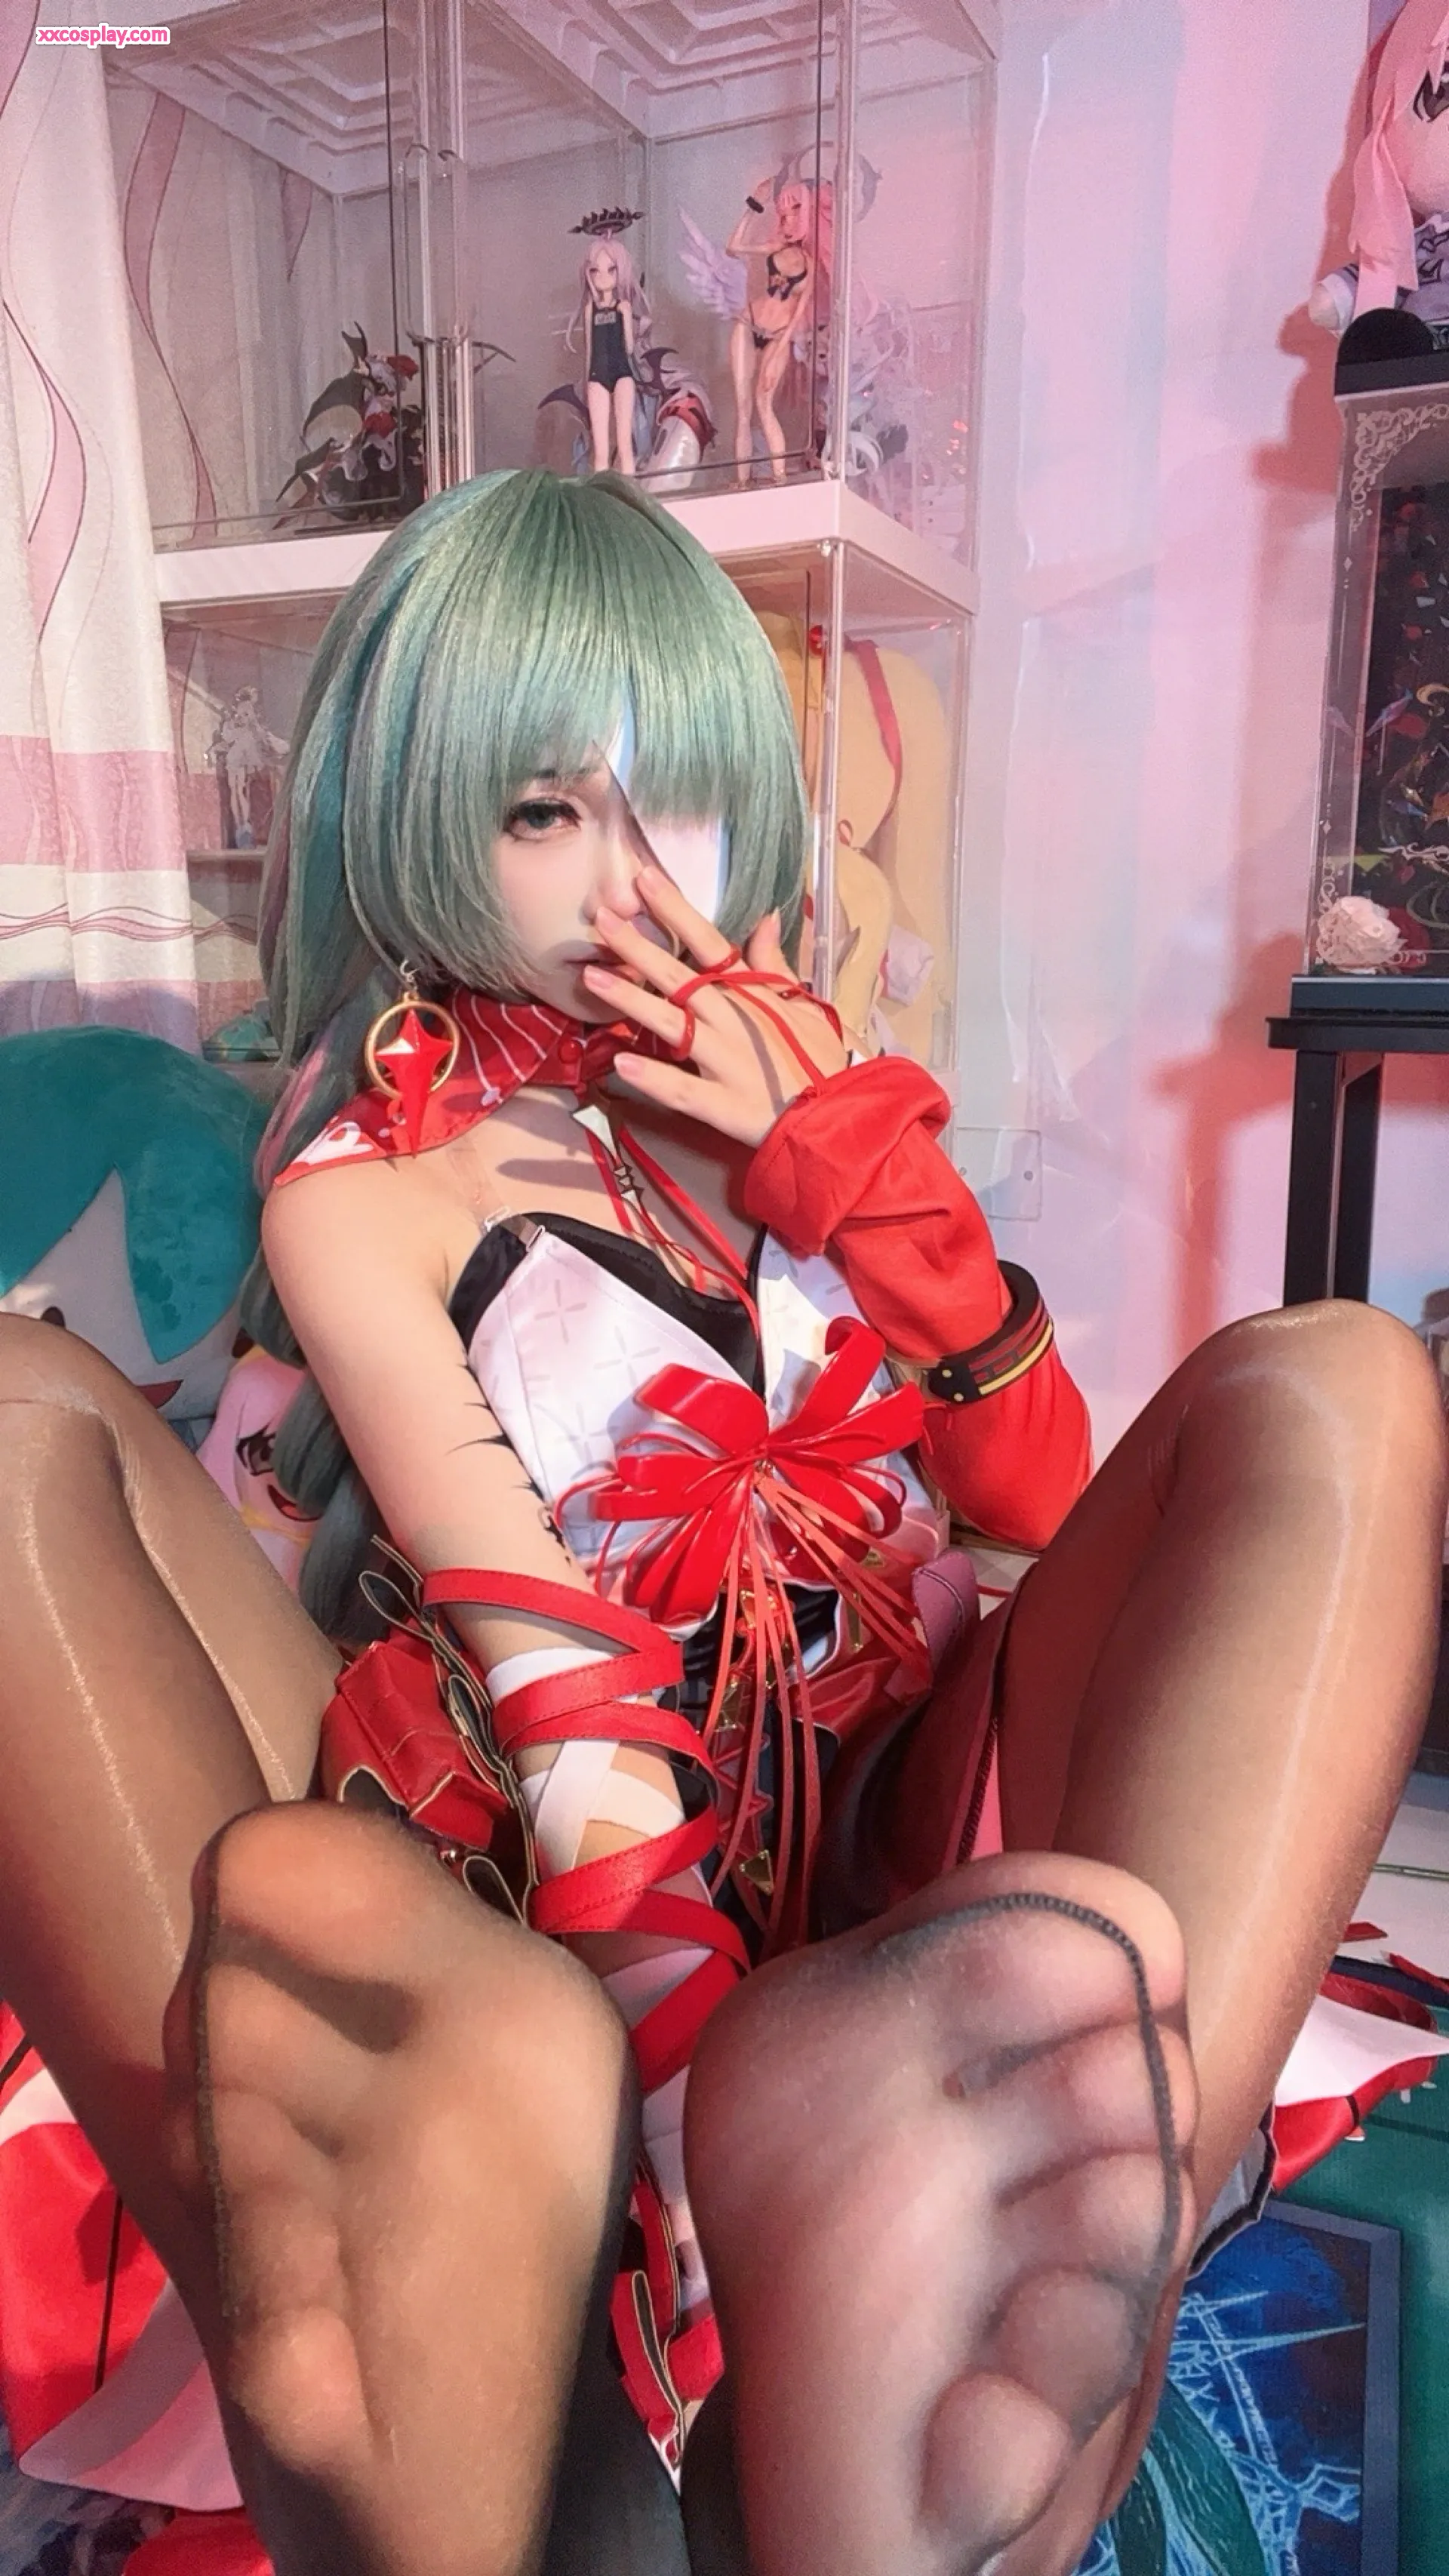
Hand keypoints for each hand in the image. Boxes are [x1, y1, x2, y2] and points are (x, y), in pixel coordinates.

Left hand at [582, 867, 847, 1148]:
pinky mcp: (724, 1105)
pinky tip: (620, 1063)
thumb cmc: (825, 1061)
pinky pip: (682, 1090)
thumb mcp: (806, 1005)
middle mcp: (734, 1021)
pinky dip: (653, 1078)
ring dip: (629, 1000)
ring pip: (670, 1025)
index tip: (643, 879)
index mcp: (752, 995)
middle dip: (636, 945)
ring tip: (591, 978)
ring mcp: (726, 1062)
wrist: (845, 1115)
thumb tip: (765, 916)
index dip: (675, 910)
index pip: (709, 943)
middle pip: (678, 976)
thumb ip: (775, 965)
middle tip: (599, 918)